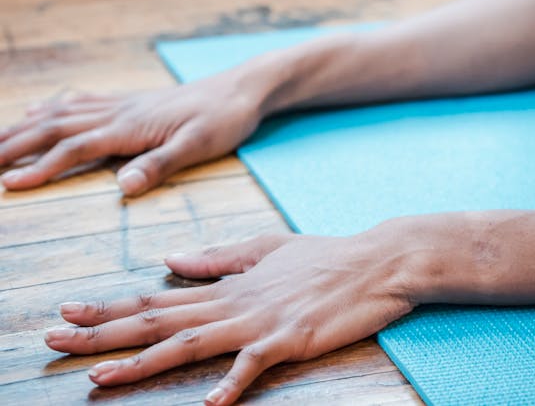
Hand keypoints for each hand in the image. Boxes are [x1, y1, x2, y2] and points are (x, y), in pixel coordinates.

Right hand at [0, 64, 269, 194]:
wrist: (244, 87)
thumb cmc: (225, 119)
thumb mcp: (198, 147)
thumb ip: (159, 165)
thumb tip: (122, 188)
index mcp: (131, 127)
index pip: (75, 149)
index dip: (41, 168)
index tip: (8, 185)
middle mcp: (120, 112)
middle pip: (57, 127)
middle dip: (17, 144)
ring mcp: (124, 104)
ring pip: (63, 112)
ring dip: (27, 125)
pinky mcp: (132, 102)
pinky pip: (82, 102)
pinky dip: (53, 107)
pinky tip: (38, 109)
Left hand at [44, 226, 415, 404]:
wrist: (376, 261)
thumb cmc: (324, 258)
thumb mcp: (264, 247)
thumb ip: (215, 258)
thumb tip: (168, 260)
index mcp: (225, 286)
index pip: (156, 298)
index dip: (109, 308)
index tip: (67, 313)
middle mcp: (232, 303)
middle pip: (158, 322)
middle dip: (103, 335)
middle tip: (54, 341)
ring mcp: (259, 322)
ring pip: (190, 344)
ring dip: (142, 361)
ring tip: (100, 378)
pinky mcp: (290, 339)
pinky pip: (256, 365)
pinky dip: (233, 384)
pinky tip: (210, 405)